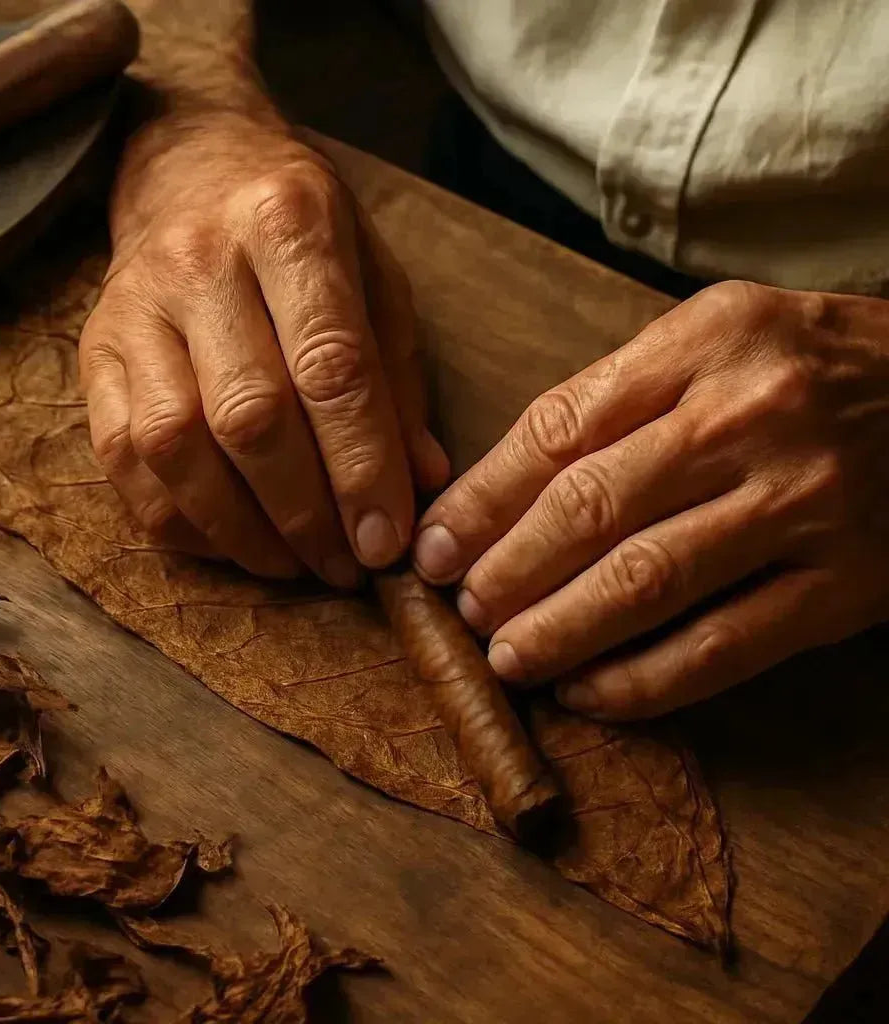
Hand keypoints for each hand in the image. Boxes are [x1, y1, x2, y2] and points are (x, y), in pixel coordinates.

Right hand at [80, 111, 447, 585]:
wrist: (188, 168)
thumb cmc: (301, 231)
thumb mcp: (374, 276)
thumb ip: (396, 379)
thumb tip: (419, 484)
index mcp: (289, 223)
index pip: (330, 367)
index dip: (361, 468)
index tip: (386, 540)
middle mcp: (200, 260)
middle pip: (249, 415)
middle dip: (305, 513)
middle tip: (346, 564)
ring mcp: (133, 307)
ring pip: (175, 445)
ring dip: (240, 530)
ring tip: (294, 564)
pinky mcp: (92, 351)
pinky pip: (122, 459)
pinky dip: (181, 520)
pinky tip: (232, 541)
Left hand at [414, 281, 888, 719]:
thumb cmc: (804, 368)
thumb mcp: (714, 340)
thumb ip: (617, 398)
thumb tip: (499, 490)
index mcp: (706, 342)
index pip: (559, 429)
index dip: (482, 498)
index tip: (433, 545)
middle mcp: (751, 418)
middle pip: (592, 506)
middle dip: (507, 568)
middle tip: (458, 606)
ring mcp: (803, 504)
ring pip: (647, 581)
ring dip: (558, 630)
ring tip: (504, 655)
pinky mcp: (844, 585)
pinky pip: (723, 646)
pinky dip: (643, 680)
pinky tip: (586, 691)